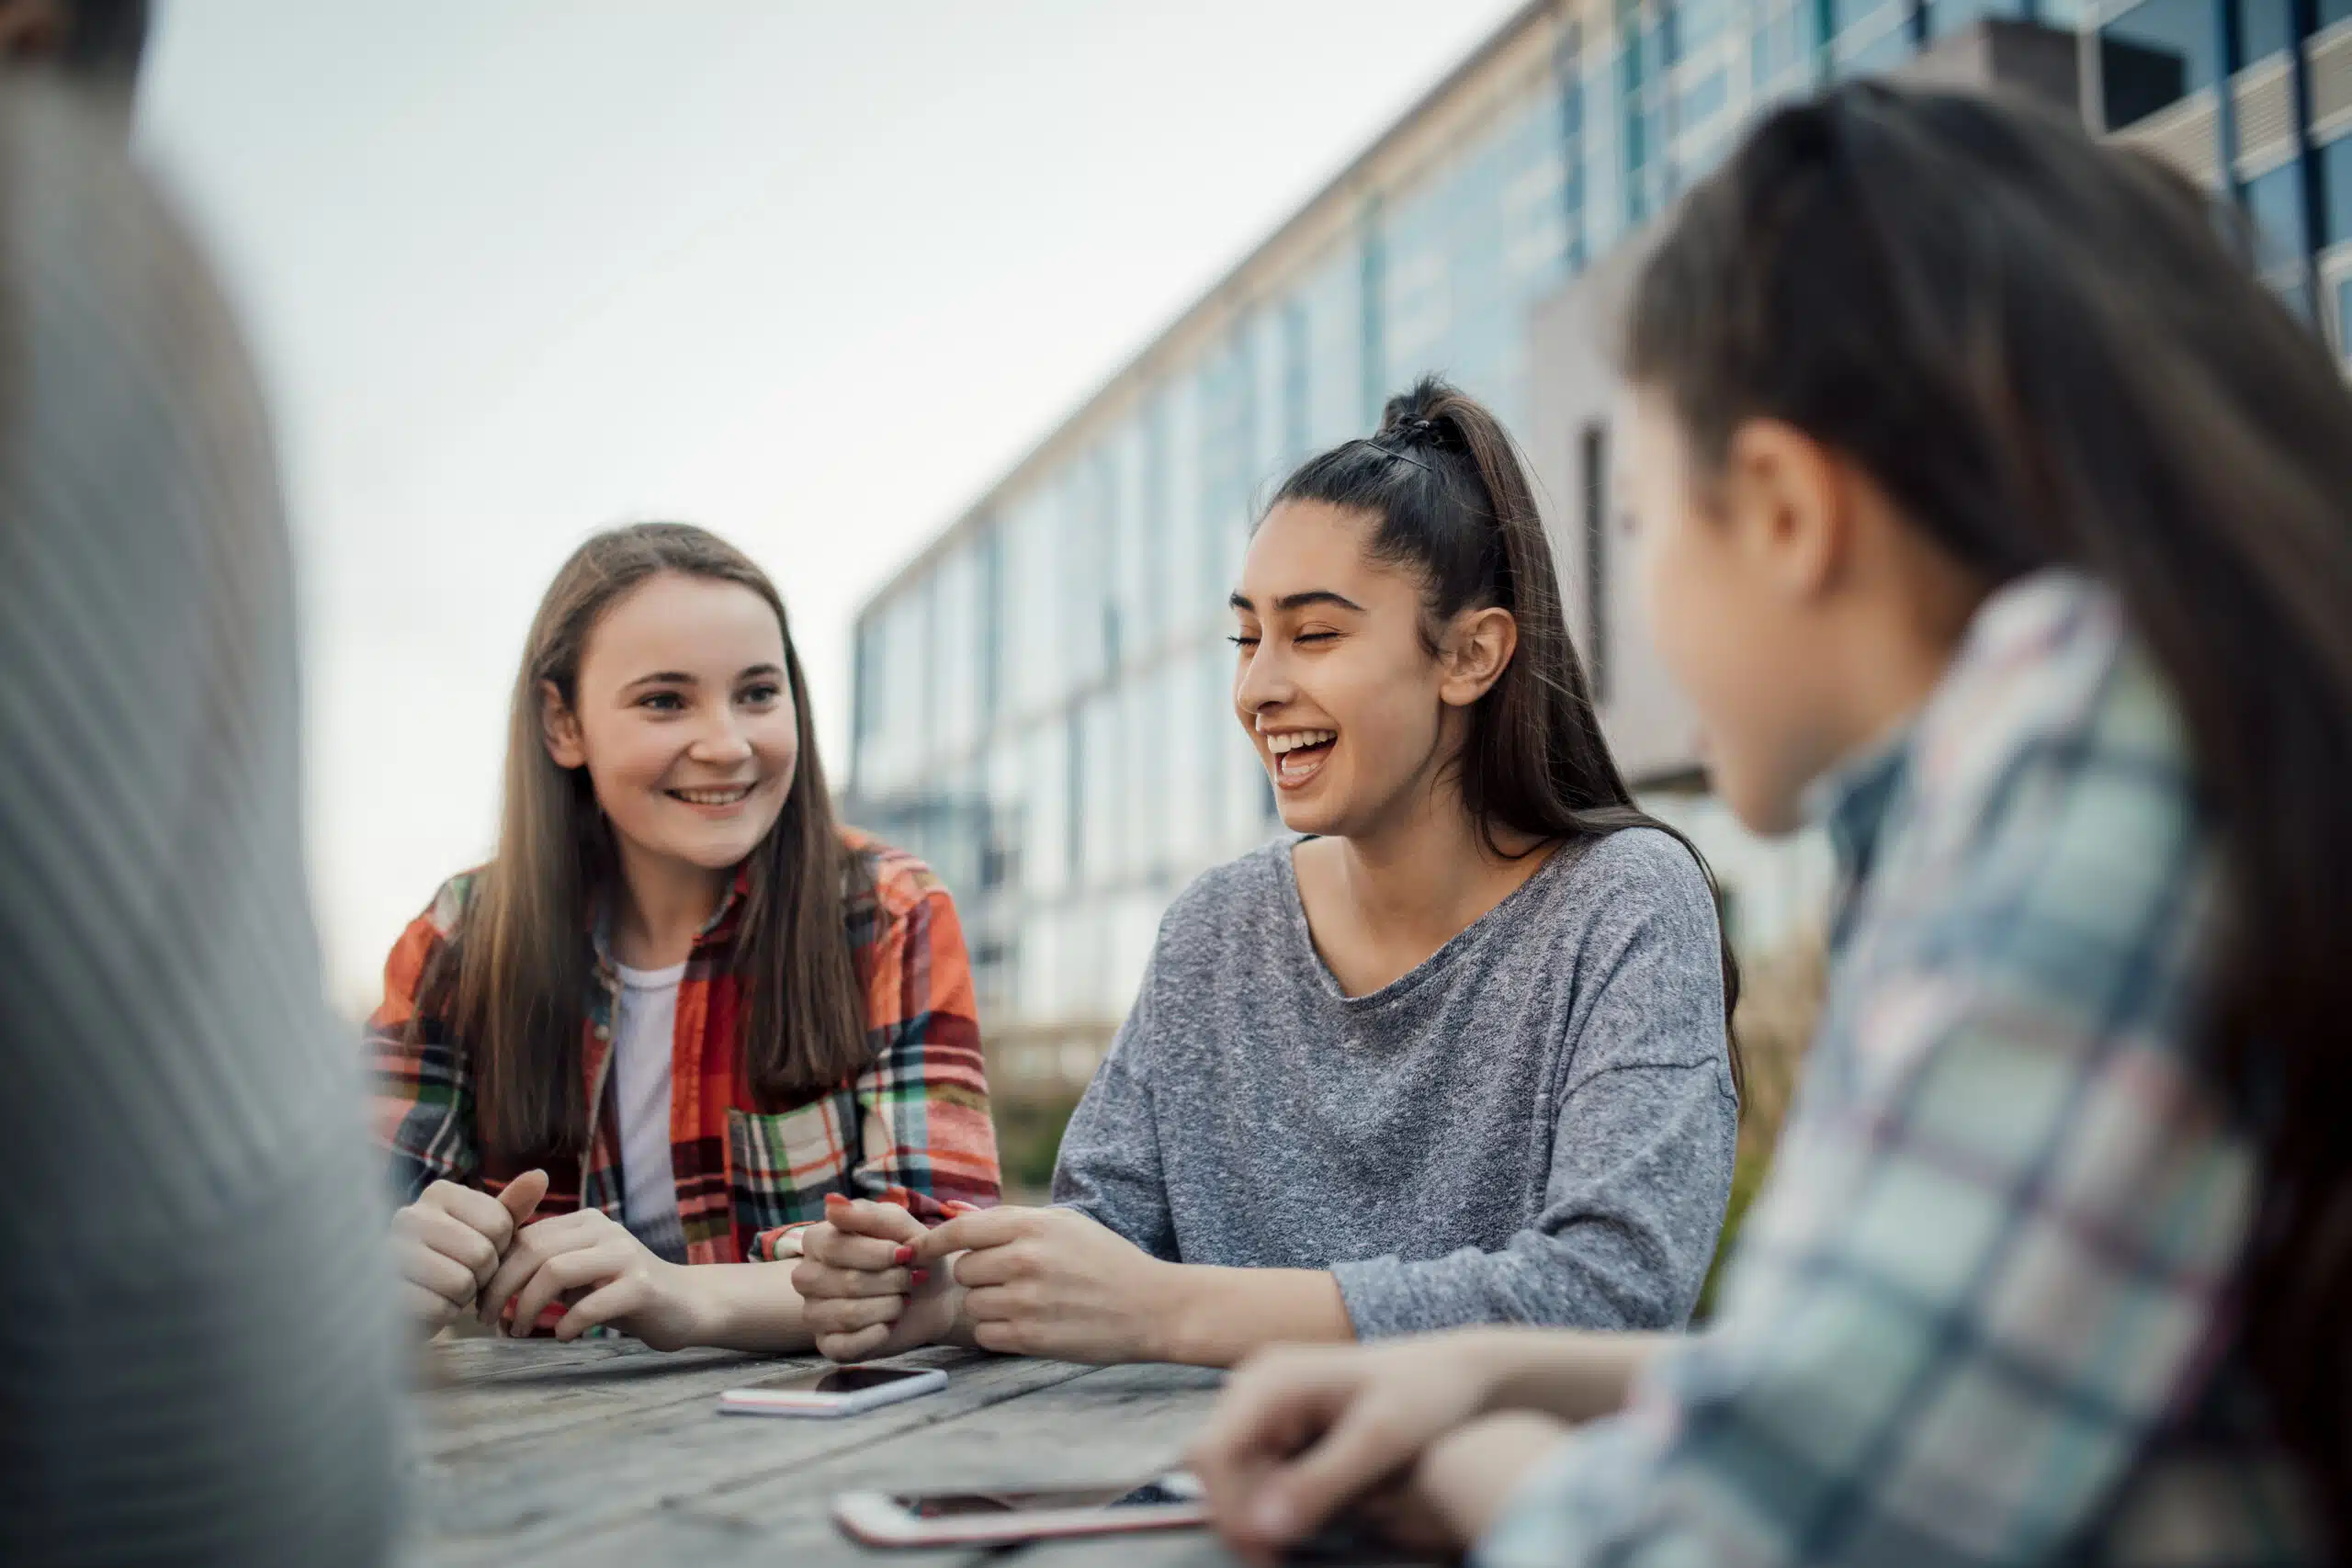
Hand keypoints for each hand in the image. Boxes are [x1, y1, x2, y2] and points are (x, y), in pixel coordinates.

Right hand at [389, 1171, 546, 1335]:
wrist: (407, 1303)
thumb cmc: (452, 1261)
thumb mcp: (486, 1231)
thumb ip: (512, 1206)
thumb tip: (540, 1175)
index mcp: (438, 1193)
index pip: (500, 1224)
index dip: (500, 1248)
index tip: (478, 1252)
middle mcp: (409, 1215)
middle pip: (482, 1253)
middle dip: (483, 1275)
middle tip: (463, 1275)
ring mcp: (390, 1253)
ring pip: (461, 1282)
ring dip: (463, 1296)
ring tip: (445, 1289)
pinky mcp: (385, 1290)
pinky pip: (439, 1307)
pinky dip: (443, 1313)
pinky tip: (430, 1305)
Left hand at [475, 1207, 709, 1348]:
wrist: (686, 1305)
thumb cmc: (623, 1293)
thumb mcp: (582, 1274)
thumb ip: (545, 1270)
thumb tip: (490, 1291)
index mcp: (585, 1222)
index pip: (525, 1237)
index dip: (495, 1271)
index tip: (481, 1304)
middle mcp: (604, 1230)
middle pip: (534, 1251)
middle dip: (502, 1289)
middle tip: (490, 1321)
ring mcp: (625, 1255)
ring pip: (556, 1271)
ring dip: (528, 1307)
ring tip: (519, 1332)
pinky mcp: (641, 1285)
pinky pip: (591, 1304)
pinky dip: (568, 1324)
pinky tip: (563, 1337)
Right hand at [792, 1194, 965, 1361]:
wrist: (934, 1293)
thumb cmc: (911, 1251)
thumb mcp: (898, 1225)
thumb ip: (867, 1215)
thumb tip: (832, 1202)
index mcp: (816, 1241)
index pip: (836, 1247)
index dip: (878, 1253)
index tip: (907, 1252)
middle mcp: (807, 1276)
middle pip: (846, 1282)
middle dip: (890, 1281)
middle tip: (911, 1278)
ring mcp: (813, 1312)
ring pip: (848, 1314)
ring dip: (889, 1306)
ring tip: (903, 1298)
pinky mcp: (828, 1344)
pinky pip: (845, 1346)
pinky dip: (876, 1335)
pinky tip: (890, 1324)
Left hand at [910, 1205, 1171, 1362]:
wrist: (1151, 1307)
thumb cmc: (1106, 1260)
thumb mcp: (1064, 1224)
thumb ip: (1009, 1221)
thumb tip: (953, 1214)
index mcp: (1032, 1226)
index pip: (959, 1230)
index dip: (930, 1242)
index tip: (915, 1251)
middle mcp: (1024, 1260)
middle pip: (962, 1270)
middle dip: (977, 1275)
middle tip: (1010, 1278)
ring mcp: (1026, 1301)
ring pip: (971, 1304)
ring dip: (988, 1305)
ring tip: (1024, 1301)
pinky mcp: (1031, 1337)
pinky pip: (986, 1334)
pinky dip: (999, 1332)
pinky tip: (1028, 1323)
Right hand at [1187, 1332, 1523, 1561]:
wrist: (1460, 1373)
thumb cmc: (1428, 1396)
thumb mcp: (1381, 1441)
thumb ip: (1321, 1483)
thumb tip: (1262, 1530)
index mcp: (1273, 1379)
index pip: (1215, 1453)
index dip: (1229, 1510)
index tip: (1265, 1556)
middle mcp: (1258, 1385)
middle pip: (1217, 1466)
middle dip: (1242, 1515)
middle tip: (1283, 1560)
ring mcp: (1267, 1403)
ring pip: (1233, 1473)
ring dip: (1257, 1512)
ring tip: (1303, 1541)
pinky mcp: (1282, 1422)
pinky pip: (1257, 1471)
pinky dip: (1274, 1502)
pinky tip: (1312, 1517)